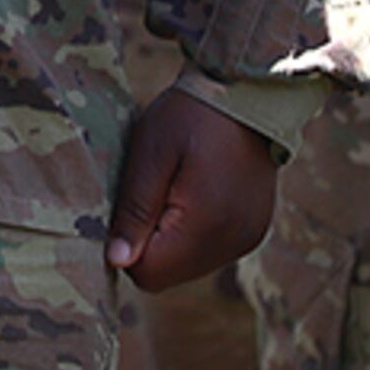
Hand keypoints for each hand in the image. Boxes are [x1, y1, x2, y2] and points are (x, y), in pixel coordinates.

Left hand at [106, 88, 279, 292]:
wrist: (247, 94)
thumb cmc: (190, 116)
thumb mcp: (150, 154)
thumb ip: (134, 210)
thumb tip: (117, 261)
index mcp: (206, 225)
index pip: (148, 273)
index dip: (127, 246)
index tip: (130, 204)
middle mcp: (233, 242)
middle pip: (168, 274)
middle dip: (148, 243)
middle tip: (152, 191)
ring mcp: (246, 239)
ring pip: (188, 265)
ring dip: (170, 238)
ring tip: (174, 188)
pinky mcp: (252, 232)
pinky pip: (209, 251)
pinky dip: (193, 233)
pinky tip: (194, 193)